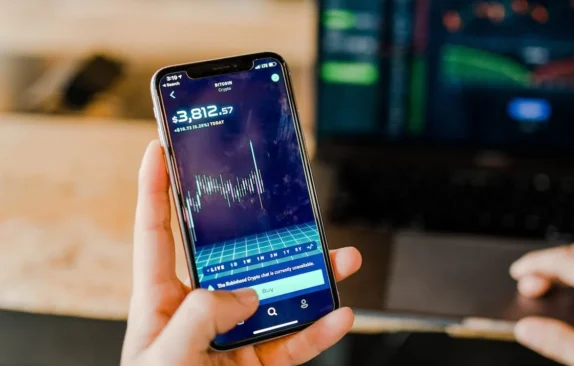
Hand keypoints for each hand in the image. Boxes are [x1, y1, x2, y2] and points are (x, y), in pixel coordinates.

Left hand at [121, 141, 362, 365]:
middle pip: (235, 258)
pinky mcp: (259, 364)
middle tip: (286, 201)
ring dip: (312, 278)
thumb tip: (246, 296)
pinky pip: (295, 341)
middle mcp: (200, 311)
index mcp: (160, 301)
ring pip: (278, 297)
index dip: (155, 191)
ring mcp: (233, 338)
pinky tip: (339, 315)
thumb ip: (199, 318)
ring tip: (342, 259)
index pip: (156, 234)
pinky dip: (319, 331)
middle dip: (265, 230)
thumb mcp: (163, 359)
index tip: (161, 150)